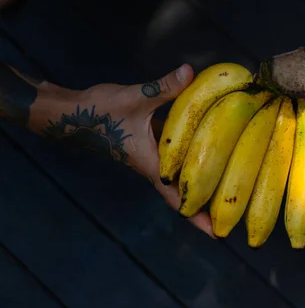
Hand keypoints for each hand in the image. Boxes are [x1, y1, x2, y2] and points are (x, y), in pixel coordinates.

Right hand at [43, 64, 214, 236]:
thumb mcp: (135, 98)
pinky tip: (206, 144)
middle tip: (231, 216)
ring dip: (198, 182)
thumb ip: (164, 87)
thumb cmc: (100, 112)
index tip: (218, 236)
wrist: (70, 113)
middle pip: (183, 194)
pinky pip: (174, 156)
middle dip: (204, 207)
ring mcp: (150, 156)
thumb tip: (191, 72)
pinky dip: (189, 155)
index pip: (178, 198)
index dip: (197, 218)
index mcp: (153, 165)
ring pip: (179, 175)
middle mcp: (154, 166)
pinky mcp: (147, 144)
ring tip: (224, 186)